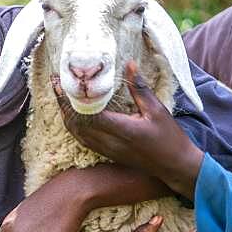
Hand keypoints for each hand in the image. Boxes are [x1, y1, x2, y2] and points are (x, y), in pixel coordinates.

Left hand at [52, 61, 204, 198]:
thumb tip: (128, 64)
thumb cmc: (169, 137)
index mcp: (122, 130)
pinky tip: (74, 113)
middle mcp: (110, 143)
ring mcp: (108, 151)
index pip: (87, 115)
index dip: (72, 99)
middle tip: (56, 84)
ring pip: (77, 133)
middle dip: (63, 104)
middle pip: (76, 124)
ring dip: (66, 114)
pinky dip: (74, 125)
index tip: (63, 82)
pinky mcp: (108, 154)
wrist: (175, 166)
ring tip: (61, 95)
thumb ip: (139, 88)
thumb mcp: (157, 110)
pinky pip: (83, 139)